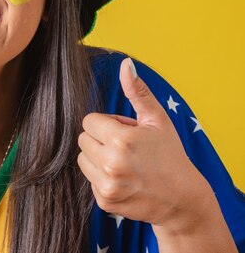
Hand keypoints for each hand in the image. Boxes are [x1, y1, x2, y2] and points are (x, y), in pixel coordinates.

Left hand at [77, 58, 210, 229]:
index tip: (123, 131)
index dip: (105, 123)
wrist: (183, 200)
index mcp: (121, 139)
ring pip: (83, 159)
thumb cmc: (170, 154)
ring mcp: (107, 185)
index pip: (88, 121)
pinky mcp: (104, 201)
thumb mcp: (157, 120)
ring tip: (124, 163)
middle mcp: (111, 164)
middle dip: (100, 139)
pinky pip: (89, 180)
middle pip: (83, 139)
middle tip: (125, 147)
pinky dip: (102, 178)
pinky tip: (124, 180)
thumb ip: (137, 91)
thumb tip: (125, 64)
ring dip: (98, 158)